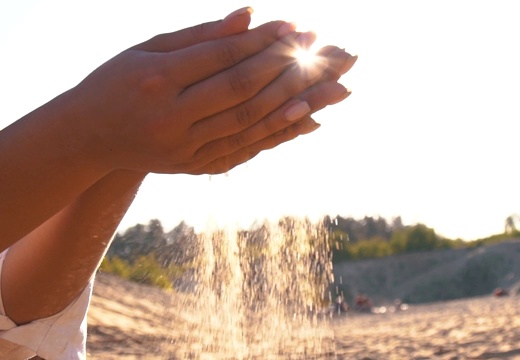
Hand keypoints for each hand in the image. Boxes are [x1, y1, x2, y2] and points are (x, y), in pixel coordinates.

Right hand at [69, 16, 327, 173]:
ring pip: (251, 123)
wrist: (90, 137)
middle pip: (243, 91)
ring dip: (298, 103)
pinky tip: (311, 118)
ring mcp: (184, 148)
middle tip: (326, 51)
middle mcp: (171, 117)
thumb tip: (251, 15)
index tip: (297, 27)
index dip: (263, 42)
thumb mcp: (149, 48)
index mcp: (156, 79)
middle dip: (288, 68)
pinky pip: (247, 149)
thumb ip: (201, 34)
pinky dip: (280, 133)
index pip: (222, 57)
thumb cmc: (118, 81)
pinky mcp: (195, 166)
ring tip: (337, 87)